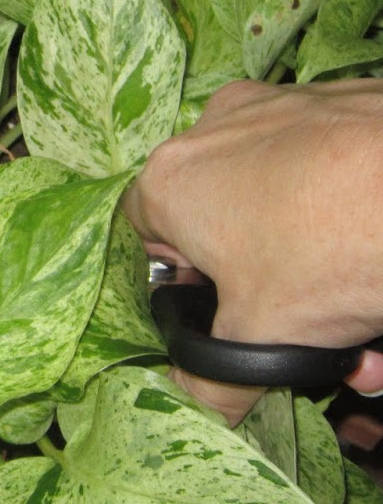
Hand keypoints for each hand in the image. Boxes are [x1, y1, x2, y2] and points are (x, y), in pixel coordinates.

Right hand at [124, 79, 382, 423]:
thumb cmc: (335, 254)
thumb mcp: (261, 341)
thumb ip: (211, 382)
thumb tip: (201, 406)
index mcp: (171, 179)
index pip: (144, 234)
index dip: (183, 282)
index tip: (228, 310)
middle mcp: (217, 126)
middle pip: (220, 212)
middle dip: (263, 276)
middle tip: (304, 318)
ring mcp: (286, 104)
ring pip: (282, 191)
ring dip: (314, 252)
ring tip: (362, 307)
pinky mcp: (349, 97)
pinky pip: (333, 164)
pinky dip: (351, 207)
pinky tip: (381, 249)